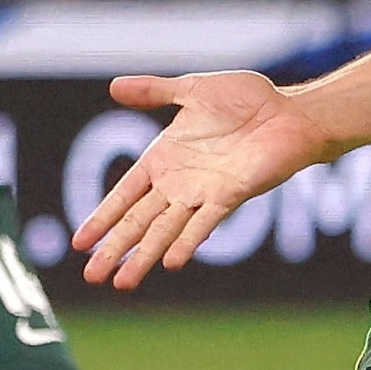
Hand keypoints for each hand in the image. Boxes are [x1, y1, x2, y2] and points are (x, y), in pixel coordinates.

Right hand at [72, 71, 334, 286]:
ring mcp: (203, 193)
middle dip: (114, 249)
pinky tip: (170, 263)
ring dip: (143, 257)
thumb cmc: (246, 100)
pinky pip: (204, 223)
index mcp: (163, 158)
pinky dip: (186, 242)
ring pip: (165, 231)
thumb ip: (154, 91)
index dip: (103, 217)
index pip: (124, 194)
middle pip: (138, 221)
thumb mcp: (192, 89)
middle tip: (91, 277)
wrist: (290, 111)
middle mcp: (179, 182)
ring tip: (121, 283)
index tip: (80, 243)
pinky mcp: (230, 196)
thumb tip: (113, 86)